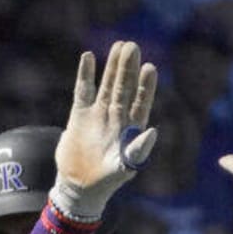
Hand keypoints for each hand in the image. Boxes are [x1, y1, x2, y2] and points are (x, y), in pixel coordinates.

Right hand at [50, 41, 157, 221]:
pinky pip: (83, 91)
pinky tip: (88, 57)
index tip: (150, 67)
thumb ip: (138, 150)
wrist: (79, 187)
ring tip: (118, 46)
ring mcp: (98, 114)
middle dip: (128, 68)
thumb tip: (153, 132)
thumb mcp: (125, 167)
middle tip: (132, 46)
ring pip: (107, 85)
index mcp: (131, 128)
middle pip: (124, 87)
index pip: (141, 102)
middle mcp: (117, 117)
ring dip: (112, 67)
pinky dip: (85, 75)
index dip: (145, 86)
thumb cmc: (108, 180)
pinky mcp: (79, 115)